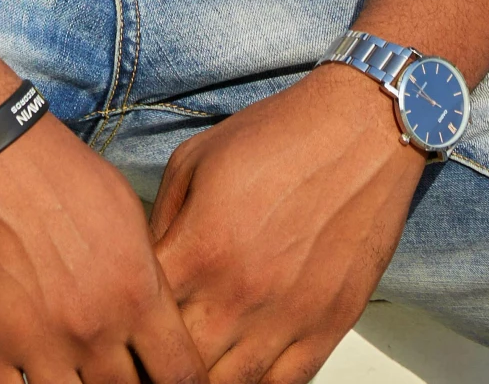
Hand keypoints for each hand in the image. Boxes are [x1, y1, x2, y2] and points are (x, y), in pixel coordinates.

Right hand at [0, 112, 208, 383]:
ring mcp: (35, 344)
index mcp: (135, 292)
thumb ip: (146, 275)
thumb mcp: (125, 210)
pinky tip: (29, 377)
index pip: (182, 377)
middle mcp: (92, 328)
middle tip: (113, 372)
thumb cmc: (54, 171)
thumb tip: (159, 322)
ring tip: (74, 373)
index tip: (167, 380)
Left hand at [149, 65, 424, 383]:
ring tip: (197, 363)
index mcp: (200, 248)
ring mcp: (287, 317)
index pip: (146, 319)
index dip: (133, 325)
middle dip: (165, 361)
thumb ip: (161, 221)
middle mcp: (240, 293)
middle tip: (159, 349)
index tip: (128, 324)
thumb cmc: (277, 136)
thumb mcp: (194, 159)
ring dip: (208, 379)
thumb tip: (144, 268)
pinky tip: (242, 369)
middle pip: (183, 366)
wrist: (360, 129)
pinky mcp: (327, 327)